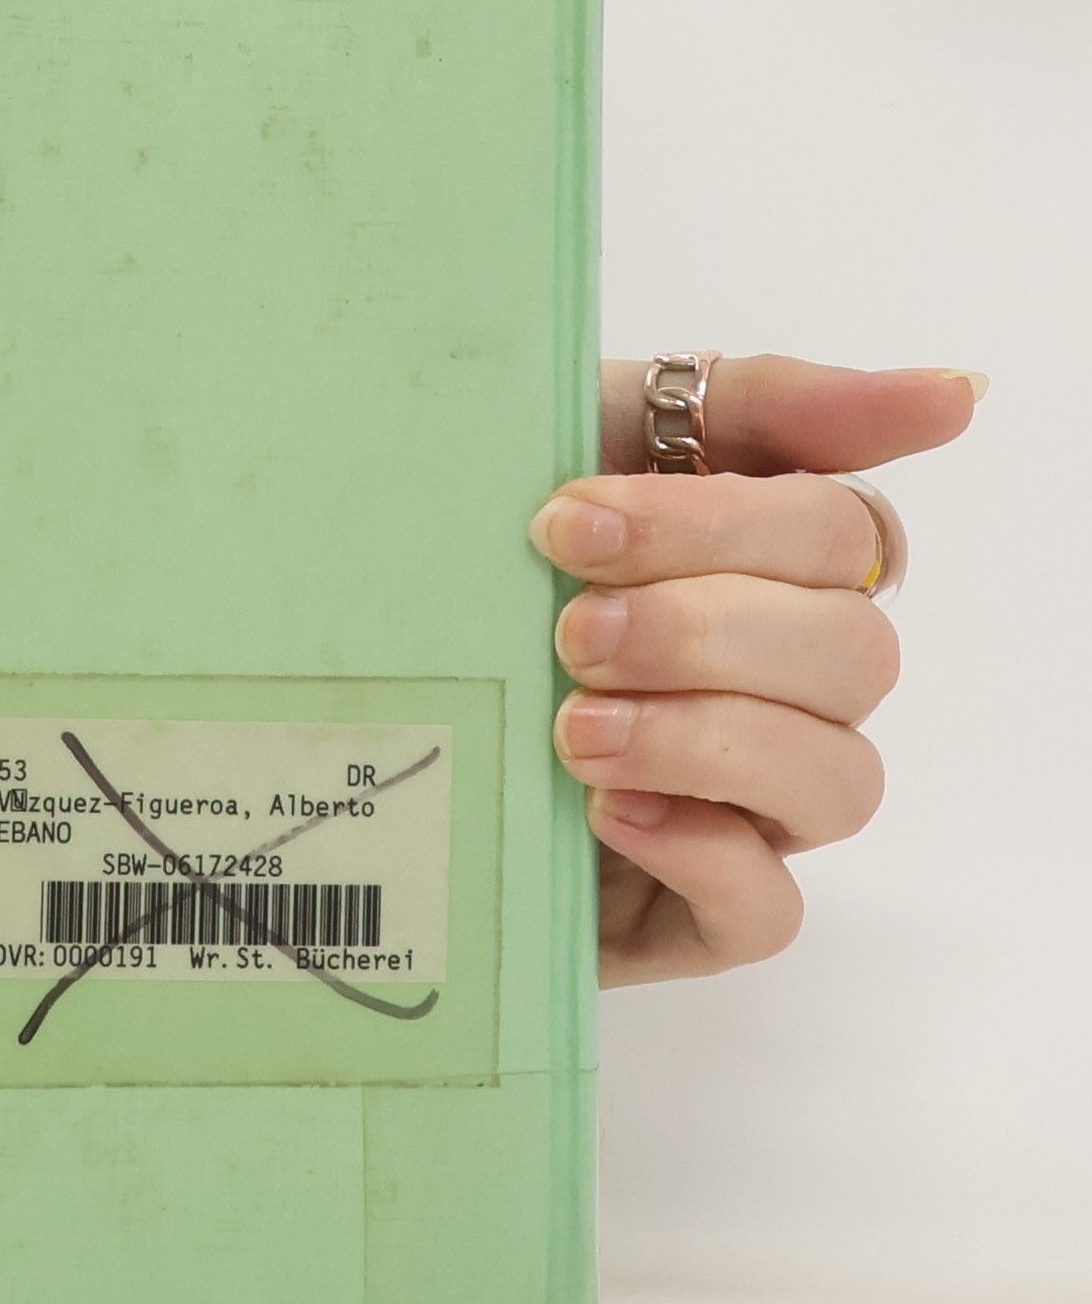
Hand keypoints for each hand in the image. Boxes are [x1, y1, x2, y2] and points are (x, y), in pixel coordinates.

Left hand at [529, 355, 983, 985]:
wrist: (340, 689)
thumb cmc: (472, 560)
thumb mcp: (579, 438)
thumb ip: (766, 403)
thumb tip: (962, 392)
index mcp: (766, 571)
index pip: (843, 536)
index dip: (720, 526)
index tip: (568, 519)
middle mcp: (782, 688)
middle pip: (855, 656)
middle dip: (704, 630)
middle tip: (567, 630)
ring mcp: (747, 805)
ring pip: (840, 782)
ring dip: (708, 738)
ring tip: (574, 727)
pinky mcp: (689, 910)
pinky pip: (770, 911)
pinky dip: (703, 853)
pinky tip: (604, 811)